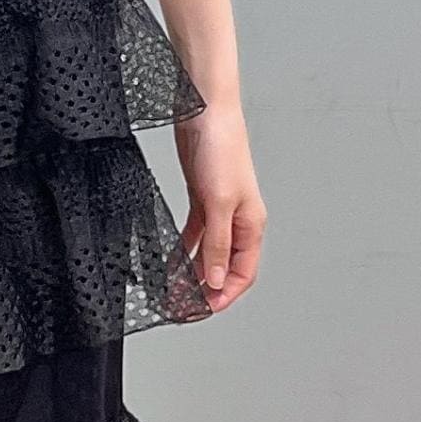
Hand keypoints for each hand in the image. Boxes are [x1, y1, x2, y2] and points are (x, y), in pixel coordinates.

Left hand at [173, 98, 264, 311]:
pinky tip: (169, 262)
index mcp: (251, 223)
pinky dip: (182, 250)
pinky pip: (194, 235)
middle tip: (182, 307)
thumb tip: (216, 280)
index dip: (224, 296)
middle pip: (225, 267)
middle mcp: (237, 220)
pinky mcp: (201, 198)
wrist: (203, 110)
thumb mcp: (218, 203)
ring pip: (208, 253)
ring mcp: (219, 209)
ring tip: (173, 291)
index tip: (201, 311)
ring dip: (192, 273)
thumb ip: (217, 245)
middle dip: (206, 290)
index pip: (243, 273)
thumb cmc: (220, 147)